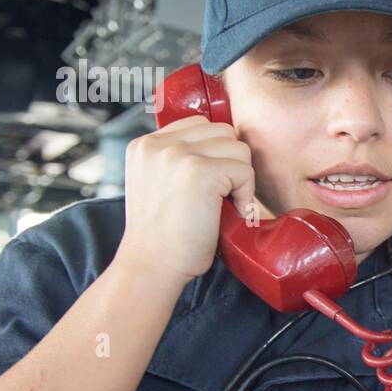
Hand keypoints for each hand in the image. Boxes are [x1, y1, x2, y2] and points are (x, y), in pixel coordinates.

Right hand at [115, 115, 257, 286]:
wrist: (152, 265)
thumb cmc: (163, 236)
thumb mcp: (159, 185)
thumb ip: (178, 161)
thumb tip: (225, 147)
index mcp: (145, 145)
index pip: (200, 125)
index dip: (216, 155)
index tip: (210, 186)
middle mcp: (157, 143)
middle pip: (222, 131)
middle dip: (230, 164)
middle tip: (221, 197)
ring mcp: (177, 154)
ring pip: (237, 147)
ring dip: (240, 178)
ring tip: (224, 205)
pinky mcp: (199, 170)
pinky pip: (244, 169)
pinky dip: (246, 194)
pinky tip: (231, 212)